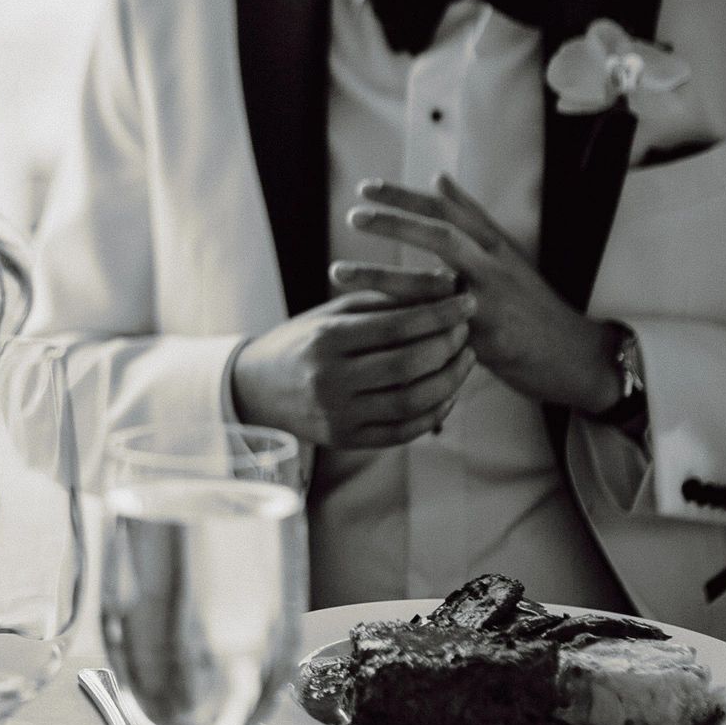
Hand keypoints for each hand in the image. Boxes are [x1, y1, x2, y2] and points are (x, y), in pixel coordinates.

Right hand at [230, 279, 477, 449]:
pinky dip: (434, 413)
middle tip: (468, 330)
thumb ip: (388, 299)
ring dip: (450, 380)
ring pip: (412, 402)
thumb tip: (446, 284)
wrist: (257, 387)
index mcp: (326, 339)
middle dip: (449, 345)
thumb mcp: (336, 312)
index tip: (467, 301)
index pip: (397, 326)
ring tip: (466, 358)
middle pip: (409, 365)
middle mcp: (330, 380)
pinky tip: (449, 392)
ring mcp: (338, 415)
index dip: (440, 314)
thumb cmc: (305, 340)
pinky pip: (403, 431)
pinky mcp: (346, 439)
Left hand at [346, 176, 617, 413]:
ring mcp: (489, 304)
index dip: (405, 197)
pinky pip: (435, 330)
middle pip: (440, 236)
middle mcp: (492, 267)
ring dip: (381, 277)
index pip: (446, 210)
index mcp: (494, 245)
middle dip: (395, 223)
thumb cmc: (532, 304)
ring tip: (338, 272)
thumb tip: (438, 178)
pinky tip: (367, 323)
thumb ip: (471, 216)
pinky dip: (401, 325)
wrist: (575, 355)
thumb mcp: (507, 254)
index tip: (366, 188)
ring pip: (430, 285)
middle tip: (353, 216)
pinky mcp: (485, 341)